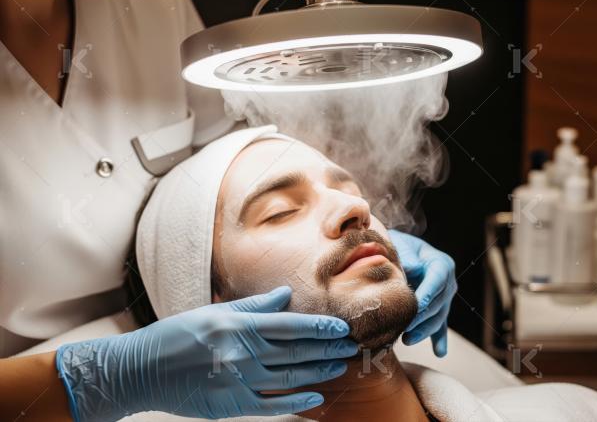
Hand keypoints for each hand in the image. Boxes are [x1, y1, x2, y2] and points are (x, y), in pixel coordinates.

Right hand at [56, 286, 356, 420]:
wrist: (139, 372)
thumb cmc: (176, 336)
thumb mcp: (214, 313)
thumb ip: (253, 306)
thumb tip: (286, 295)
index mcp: (238, 326)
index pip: (290, 325)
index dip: (320, 327)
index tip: (342, 327)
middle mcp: (242, 353)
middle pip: (297, 351)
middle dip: (328, 348)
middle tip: (352, 346)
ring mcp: (238, 381)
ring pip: (290, 377)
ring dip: (319, 371)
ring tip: (340, 365)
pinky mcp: (231, 405)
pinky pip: (272, 405)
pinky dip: (297, 401)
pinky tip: (316, 396)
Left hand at [389, 230, 456, 357]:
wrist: (399, 250)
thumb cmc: (398, 246)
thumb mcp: (401, 246)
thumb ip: (406, 258)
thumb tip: (412, 270)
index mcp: (442, 264)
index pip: (437, 281)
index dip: (427, 295)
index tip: (415, 307)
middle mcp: (448, 282)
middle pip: (438, 303)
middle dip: (422, 318)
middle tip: (405, 329)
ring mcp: (445, 298)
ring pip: (438, 317)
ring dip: (424, 331)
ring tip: (407, 340)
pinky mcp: (438, 310)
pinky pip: (440, 326)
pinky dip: (439, 339)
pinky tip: (439, 352)